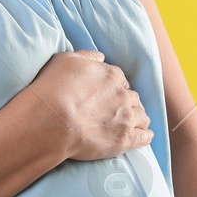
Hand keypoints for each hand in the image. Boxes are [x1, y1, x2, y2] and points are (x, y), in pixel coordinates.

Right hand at [18, 49, 152, 163]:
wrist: (51, 121)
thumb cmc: (53, 89)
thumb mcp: (65, 60)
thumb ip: (86, 56)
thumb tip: (101, 57)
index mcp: (110, 75)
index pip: (121, 80)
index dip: (116, 87)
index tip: (110, 94)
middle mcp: (122, 95)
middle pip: (133, 98)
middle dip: (128, 103)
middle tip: (118, 111)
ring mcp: (126, 118)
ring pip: (142, 116)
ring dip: (138, 119)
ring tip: (132, 124)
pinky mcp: (124, 139)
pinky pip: (144, 137)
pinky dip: (145, 136)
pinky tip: (143, 136)